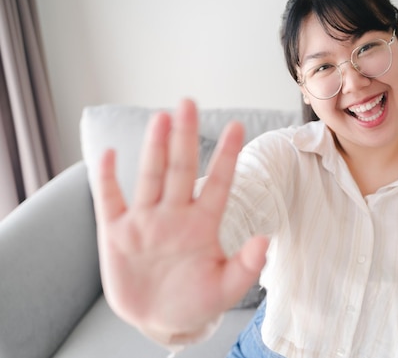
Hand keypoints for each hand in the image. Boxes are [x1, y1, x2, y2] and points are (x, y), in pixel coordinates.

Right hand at [93, 99, 268, 338]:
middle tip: (188, 103)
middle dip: (185, 138)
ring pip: (150, 177)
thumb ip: (245, 266)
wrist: (160, 319)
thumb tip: (265, 240)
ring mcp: (145, 221)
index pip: (218, 183)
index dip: (226, 155)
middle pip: (180, 169)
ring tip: (161, 118)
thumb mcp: (225, 289)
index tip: (237, 126)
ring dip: (153, 148)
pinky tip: (108, 154)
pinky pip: (110, 200)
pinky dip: (106, 178)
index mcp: (203, 224)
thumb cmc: (196, 301)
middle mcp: (174, 215)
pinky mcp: (116, 233)